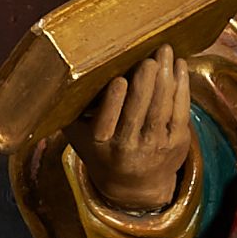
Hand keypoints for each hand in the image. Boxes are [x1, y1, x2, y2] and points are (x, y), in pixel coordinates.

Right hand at [71, 45, 191, 214]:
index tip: (119, 80)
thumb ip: (70, 111)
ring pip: (163, 108)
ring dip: (166, 78)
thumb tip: (54, 74)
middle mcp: (130, 147)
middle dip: (146, 82)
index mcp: (102, 145)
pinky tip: (179, 66)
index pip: (107, 122)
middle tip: (149, 58)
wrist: (135, 185)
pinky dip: (182, 86)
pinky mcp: (177, 142)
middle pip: (140, 111)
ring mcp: (156, 145)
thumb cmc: (101, 149)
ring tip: (164, 52)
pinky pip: (181, 110)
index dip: (114, 101)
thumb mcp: (78, 136)